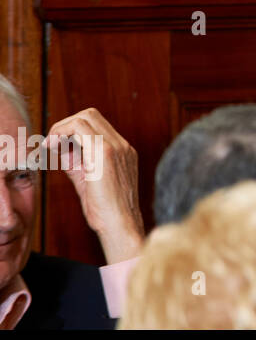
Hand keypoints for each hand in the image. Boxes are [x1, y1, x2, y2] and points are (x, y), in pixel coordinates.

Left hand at [44, 108, 144, 264]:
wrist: (120, 224)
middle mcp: (122, 145)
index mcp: (122, 151)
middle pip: (91, 115)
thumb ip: (78, 163)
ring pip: (86, 117)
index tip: (57, 144)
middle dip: (65, 124)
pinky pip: (81, 129)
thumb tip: (61, 151)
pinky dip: (63, 132)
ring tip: (50, 144)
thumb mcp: (89, 180)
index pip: (96, 125)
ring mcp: (116, 147)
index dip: (72, 130)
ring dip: (63, 127)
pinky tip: (53, 146)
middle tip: (51, 141)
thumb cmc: (105, 210)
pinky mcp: (105, 153)